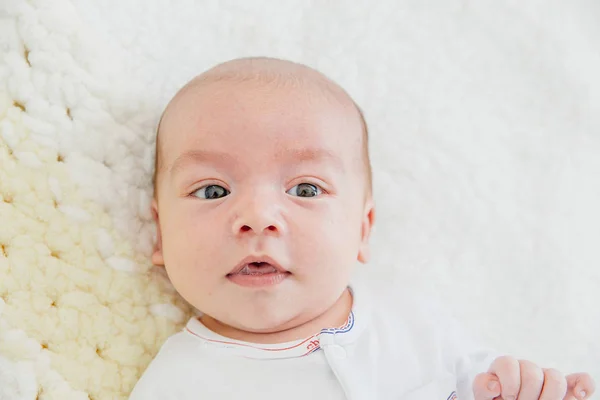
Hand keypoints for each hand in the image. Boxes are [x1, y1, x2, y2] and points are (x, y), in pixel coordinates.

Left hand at [473, 356, 595, 399]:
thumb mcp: (484, 395)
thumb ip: (483, 386)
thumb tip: (494, 385)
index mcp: (506, 366)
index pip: (509, 363)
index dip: (509, 384)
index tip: (506, 399)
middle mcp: (527, 368)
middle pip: (532, 372)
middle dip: (526, 394)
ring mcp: (547, 378)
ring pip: (555, 377)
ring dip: (548, 396)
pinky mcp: (565, 390)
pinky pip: (580, 380)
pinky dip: (583, 385)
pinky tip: (578, 395)